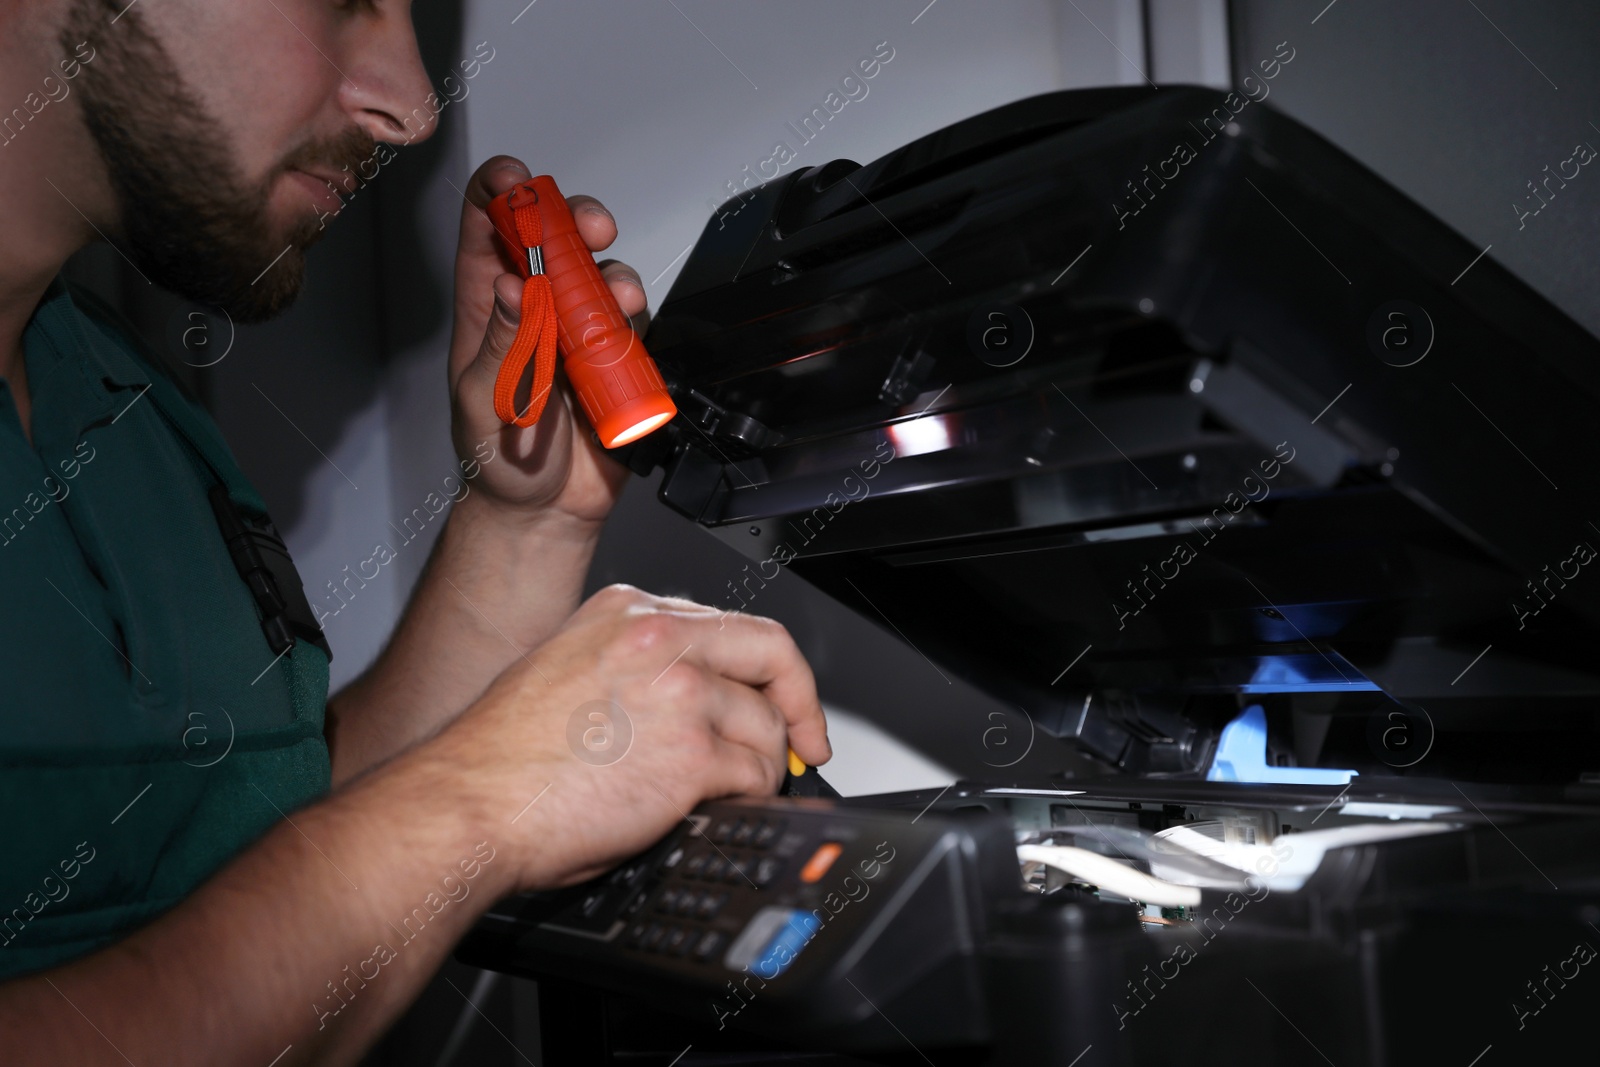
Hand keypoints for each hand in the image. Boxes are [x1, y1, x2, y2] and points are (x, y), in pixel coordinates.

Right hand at [426, 585, 832, 891]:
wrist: (466, 804)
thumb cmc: (500, 759)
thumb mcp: (570, 670)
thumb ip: (638, 667)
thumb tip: (698, 700)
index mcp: (628, 612)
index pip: (733, 626)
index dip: (772, 671)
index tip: (785, 701)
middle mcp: (658, 638)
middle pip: (772, 655)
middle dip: (801, 705)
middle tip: (804, 746)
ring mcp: (679, 692)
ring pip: (765, 725)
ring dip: (759, 766)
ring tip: (730, 791)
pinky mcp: (690, 752)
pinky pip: (753, 774)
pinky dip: (746, 797)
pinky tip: (715, 807)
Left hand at [447, 155, 650, 524]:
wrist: (543, 513)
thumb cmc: (495, 458)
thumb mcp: (484, 399)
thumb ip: (500, 342)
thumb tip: (513, 286)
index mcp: (486, 305)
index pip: (487, 228)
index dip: (499, 191)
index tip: (515, 178)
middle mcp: (535, 306)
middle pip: (554, 236)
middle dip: (572, 217)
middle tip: (587, 224)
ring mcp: (577, 329)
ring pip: (599, 272)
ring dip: (611, 270)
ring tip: (616, 294)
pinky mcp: (616, 357)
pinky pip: (632, 320)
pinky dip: (635, 312)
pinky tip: (630, 321)